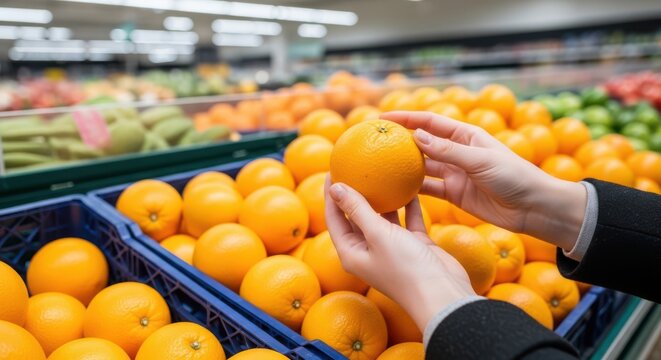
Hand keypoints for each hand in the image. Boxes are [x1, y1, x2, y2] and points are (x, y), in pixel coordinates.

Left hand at [325, 178, 475, 331]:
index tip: (333, 170)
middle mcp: (369, 250)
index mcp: (352, 252)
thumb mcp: (377, 234)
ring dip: (383, 198)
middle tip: (356, 167)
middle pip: (356, 217)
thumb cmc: (405, 267)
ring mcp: (391, 248)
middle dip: (356, 193)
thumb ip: (357, 209)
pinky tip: (410, 186)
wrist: (442, 294)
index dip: (332, 195)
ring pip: (383, 218)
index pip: (335, 219)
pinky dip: (408, 206)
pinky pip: (407, 220)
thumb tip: (335, 187)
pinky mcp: (413, 245)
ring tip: (381, 173)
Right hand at [381, 111, 585, 250]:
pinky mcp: (455, 194)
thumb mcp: (480, 160)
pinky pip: (429, 189)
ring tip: (379, 168)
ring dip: (404, 167)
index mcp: (465, 135)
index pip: (430, 122)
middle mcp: (457, 152)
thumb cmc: (513, 176)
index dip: (406, 118)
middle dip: (400, 142)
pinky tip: (395, 190)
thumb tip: (416, 136)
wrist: (533, 207)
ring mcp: (455, 173)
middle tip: (374, 143)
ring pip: (423, 167)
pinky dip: (413, 189)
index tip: (382, 118)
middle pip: (422, 143)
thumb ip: (448, 150)